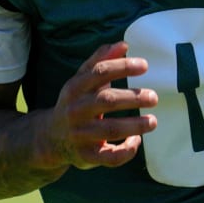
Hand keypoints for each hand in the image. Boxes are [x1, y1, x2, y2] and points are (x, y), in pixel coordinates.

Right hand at [37, 41, 157, 171]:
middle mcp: (75, 110)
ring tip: (153, 121)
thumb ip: (100, 61)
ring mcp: (80, 134)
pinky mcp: (86, 156)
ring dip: (134, 125)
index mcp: (74, 88)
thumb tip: (124, 45)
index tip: (145, 66)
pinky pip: (109, 157)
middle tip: (153, 97)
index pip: (99, 72)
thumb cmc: (75, 103)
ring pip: (109, 130)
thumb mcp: (81, 81)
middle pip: (106, 101)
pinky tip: (137, 141)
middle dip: (132, 98)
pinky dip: (126, 151)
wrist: (50, 138)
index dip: (122, 67)